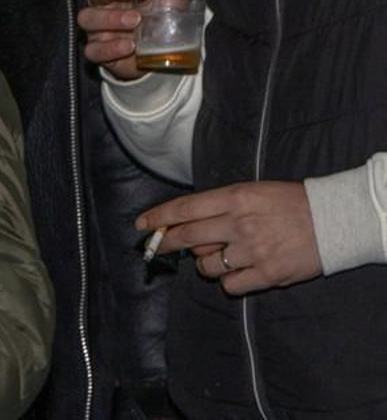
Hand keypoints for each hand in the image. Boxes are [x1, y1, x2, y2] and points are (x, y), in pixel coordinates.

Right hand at [79, 0, 218, 79]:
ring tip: (135, 20)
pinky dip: (109, 47)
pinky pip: (93, 49)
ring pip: (87, 17)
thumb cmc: (160, 11)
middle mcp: (102, 0)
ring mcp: (98, 25)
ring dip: (110, 18)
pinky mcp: (99, 49)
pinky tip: (129, 46)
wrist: (160, 50)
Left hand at [138, 181, 321, 294]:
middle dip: (165, 243)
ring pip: (206, 265)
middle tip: (154, 247)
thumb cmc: (290, 203)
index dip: (158, 218)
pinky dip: (228, 280)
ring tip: (220, 255)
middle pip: (187, 237)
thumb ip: (220, 205)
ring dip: (204, 262)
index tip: (141, 225)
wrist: (333, 220)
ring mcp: (252, 251)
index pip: (184, 209)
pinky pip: (230, 285)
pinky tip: (238, 271)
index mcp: (234, 198)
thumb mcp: (252, 191)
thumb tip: (187, 222)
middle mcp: (239, 224)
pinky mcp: (268, 274)